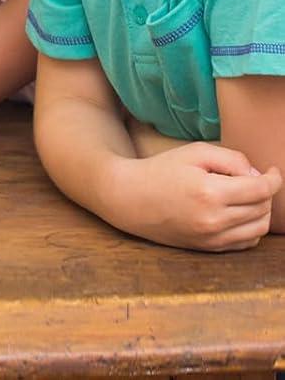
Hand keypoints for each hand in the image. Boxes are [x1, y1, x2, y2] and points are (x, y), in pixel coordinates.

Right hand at [118, 142, 281, 251]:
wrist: (130, 199)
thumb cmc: (159, 170)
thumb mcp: (192, 153)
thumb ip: (230, 159)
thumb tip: (257, 176)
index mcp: (210, 192)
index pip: (260, 189)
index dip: (274, 179)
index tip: (274, 172)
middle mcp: (215, 220)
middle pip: (263, 208)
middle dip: (265, 192)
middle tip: (252, 179)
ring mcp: (213, 238)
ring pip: (259, 228)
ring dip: (261, 211)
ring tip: (247, 196)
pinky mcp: (210, 248)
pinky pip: (247, 242)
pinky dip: (252, 227)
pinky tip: (239, 213)